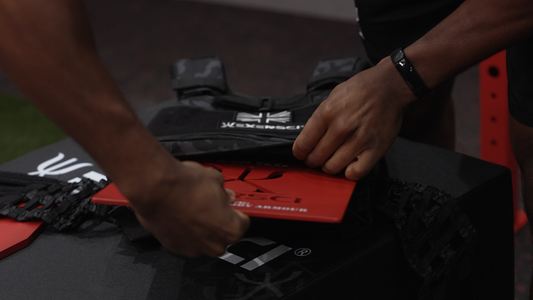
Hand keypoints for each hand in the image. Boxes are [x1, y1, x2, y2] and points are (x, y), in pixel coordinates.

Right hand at [124, 160, 249, 256]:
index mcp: (231, 230)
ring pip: (204, 239)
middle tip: (211, 204)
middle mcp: (214, 245)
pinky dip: (184, 231)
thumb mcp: (215, 179)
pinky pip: (185, 241)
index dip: (236, 211)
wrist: (155, 188)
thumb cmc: (184, 185)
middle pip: (223, 235)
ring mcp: (193, 249)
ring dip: (201, 228)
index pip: (243, 223)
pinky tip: (179, 215)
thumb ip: (224, 191)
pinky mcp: (174, 248)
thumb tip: (225, 194)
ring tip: (192, 208)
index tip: (232, 207)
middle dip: (219, 221)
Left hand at [293, 59, 415, 180]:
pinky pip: (356, 173)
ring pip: (333, 168)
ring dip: (329, 167)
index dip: (299, 152)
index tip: (301, 154)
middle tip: (316, 158)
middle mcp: (341, 128)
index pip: (303, 144)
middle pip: (316, 158)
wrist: (390, 86)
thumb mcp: (332, 97)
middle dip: (313, 160)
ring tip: (331, 161)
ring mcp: (359, 140)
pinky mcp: (375, 149)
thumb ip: (320, 118)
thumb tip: (309, 138)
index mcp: (327, 113)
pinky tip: (348, 165)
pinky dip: (349, 173)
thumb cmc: (361, 90)